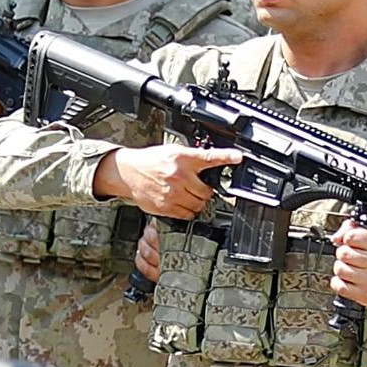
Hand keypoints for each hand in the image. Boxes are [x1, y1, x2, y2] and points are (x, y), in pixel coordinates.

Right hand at [100, 141, 233, 218]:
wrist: (128, 171)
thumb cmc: (151, 161)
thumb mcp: (172, 151)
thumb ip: (191, 158)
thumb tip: (211, 163)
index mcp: (182, 158)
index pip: (208, 157)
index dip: (225, 157)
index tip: (238, 157)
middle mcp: (178, 176)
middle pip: (206, 191)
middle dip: (205, 191)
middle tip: (197, 187)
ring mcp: (172, 193)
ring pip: (198, 205)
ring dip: (197, 202)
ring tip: (187, 195)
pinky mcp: (166, 207)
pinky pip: (187, 215)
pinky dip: (187, 211)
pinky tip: (179, 202)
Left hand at [328, 220, 366, 311]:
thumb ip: (355, 228)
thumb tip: (336, 238)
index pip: (352, 236)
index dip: (348, 238)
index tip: (352, 242)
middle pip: (343, 253)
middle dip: (343, 253)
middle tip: (351, 256)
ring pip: (339, 269)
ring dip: (341, 268)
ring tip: (351, 268)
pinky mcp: (366, 296)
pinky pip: (340, 286)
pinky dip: (339, 282)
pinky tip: (348, 280)